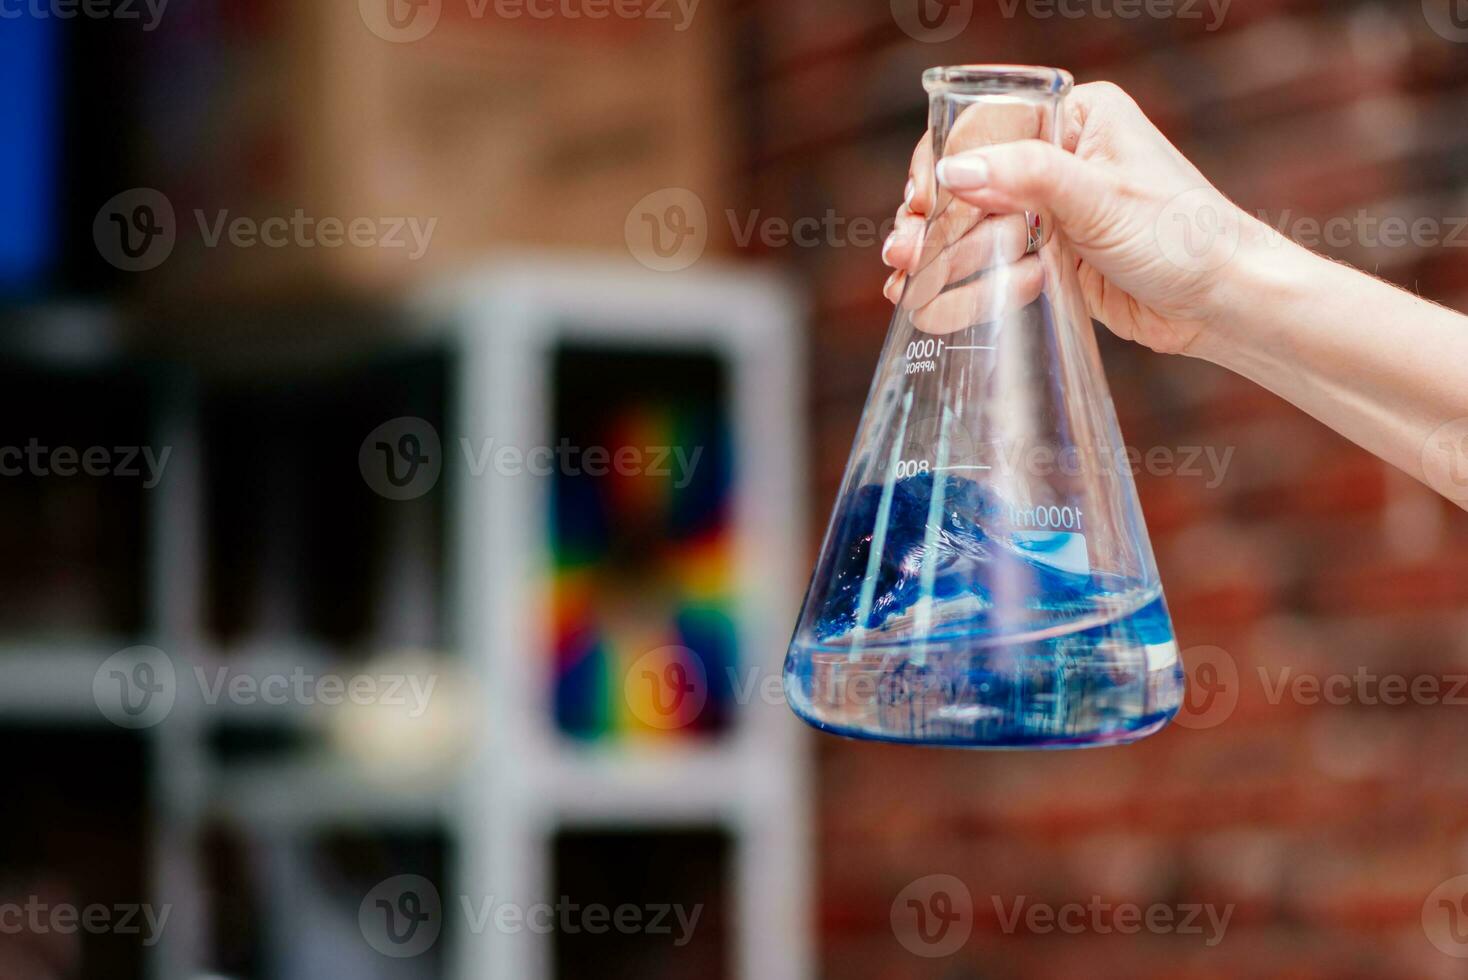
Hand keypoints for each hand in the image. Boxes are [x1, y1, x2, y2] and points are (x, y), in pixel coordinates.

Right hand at [882, 81, 1261, 356]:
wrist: (1221, 303)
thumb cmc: (1181, 238)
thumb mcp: (1099, 200)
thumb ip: (1026, 178)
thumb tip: (953, 170)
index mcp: (1077, 117)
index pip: (986, 124)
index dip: (942, 163)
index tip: (921, 205)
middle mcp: (1061, 155)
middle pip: (970, 175)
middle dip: (929, 214)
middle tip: (902, 250)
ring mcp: (1053, 206)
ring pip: (973, 220)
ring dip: (933, 248)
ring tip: (902, 276)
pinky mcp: (1050, 252)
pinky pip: (989, 256)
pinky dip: (956, 273)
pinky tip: (922, 293)